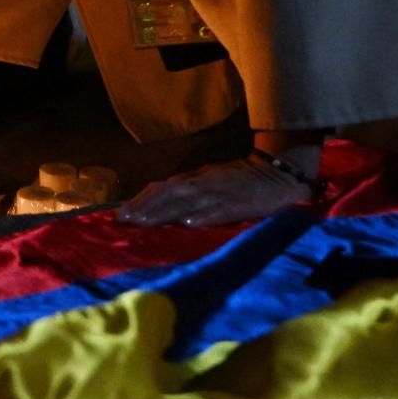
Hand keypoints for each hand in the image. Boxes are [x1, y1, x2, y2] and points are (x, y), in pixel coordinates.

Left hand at [115, 151, 316, 227]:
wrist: (276, 175)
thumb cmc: (239, 180)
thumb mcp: (209, 181)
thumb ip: (187, 192)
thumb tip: (158, 205)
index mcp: (194, 179)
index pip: (161, 188)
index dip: (140, 200)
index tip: (120, 213)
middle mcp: (202, 184)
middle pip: (167, 193)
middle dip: (144, 206)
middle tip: (123, 219)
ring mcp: (219, 193)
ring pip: (187, 201)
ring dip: (164, 212)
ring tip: (143, 222)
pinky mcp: (238, 204)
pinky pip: (218, 210)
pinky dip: (202, 215)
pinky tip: (187, 223)